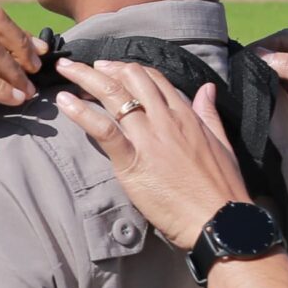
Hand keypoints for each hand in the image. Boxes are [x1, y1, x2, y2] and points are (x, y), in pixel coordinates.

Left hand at [54, 59, 245, 249]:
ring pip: (112, 95)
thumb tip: (206, 89)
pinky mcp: (132, 162)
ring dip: (84, 77)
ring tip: (65, 69)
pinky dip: (81, 112)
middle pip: (130, 79)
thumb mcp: (222, 143)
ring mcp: (148, 138)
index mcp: (185, 115)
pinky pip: (103, 130)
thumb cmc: (222, 189)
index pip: (153, 79)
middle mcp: (165, 119)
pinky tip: (64, 100)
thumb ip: (209, 113)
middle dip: (103, 68)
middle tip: (83, 67)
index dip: (128, 69)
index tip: (111, 68)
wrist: (218, 220)